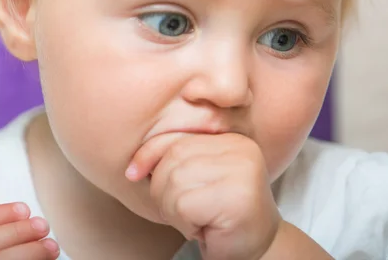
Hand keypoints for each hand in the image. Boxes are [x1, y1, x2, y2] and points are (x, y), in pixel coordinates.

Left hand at [127, 133, 280, 259]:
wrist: (255, 251)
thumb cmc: (219, 215)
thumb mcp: (195, 179)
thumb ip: (173, 161)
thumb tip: (132, 169)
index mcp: (230, 139)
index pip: (177, 138)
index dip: (148, 154)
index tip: (132, 174)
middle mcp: (240, 148)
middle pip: (173, 159)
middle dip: (163, 189)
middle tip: (185, 211)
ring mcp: (242, 170)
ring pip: (175, 182)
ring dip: (174, 209)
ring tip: (197, 219)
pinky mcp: (237, 196)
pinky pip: (184, 205)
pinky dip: (184, 222)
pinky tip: (204, 228)